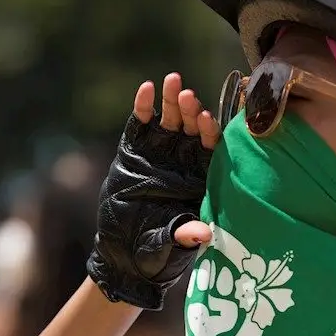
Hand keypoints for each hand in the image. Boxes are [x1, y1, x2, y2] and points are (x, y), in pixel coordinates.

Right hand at [87, 73, 220, 309]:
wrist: (124, 254)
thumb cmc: (157, 250)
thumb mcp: (171, 243)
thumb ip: (185, 234)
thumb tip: (202, 234)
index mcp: (200, 178)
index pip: (211, 149)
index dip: (210, 133)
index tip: (207, 119)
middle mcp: (183, 161)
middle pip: (192, 128)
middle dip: (191, 110)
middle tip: (188, 95)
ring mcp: (159, 153)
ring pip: (170, 120)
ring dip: (172, 100)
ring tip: (172, 82)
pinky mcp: (134, 151)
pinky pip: (141, 124)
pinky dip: (144, 106)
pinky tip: (146, 89)